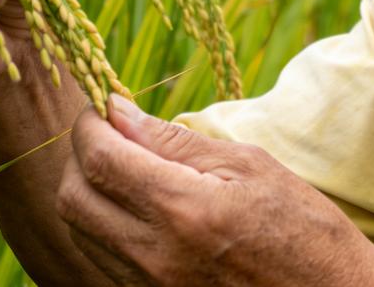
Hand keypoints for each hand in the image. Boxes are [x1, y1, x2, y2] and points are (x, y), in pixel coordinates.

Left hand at [56, 96, 373, 286]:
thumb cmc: (301, 225)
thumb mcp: (248, 166)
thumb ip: (176, 142)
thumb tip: (120, 112)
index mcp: (182, 210)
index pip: (100, 159)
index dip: (91, 124)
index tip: (106, 104)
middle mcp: (153, 255)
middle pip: (73, 198)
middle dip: (81, 155)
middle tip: (113, 132)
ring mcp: (148, 286)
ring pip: (80, 231)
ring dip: (90, 190)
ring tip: (128, 165)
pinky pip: (102, 259)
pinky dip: (105, 223)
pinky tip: (140, 204)